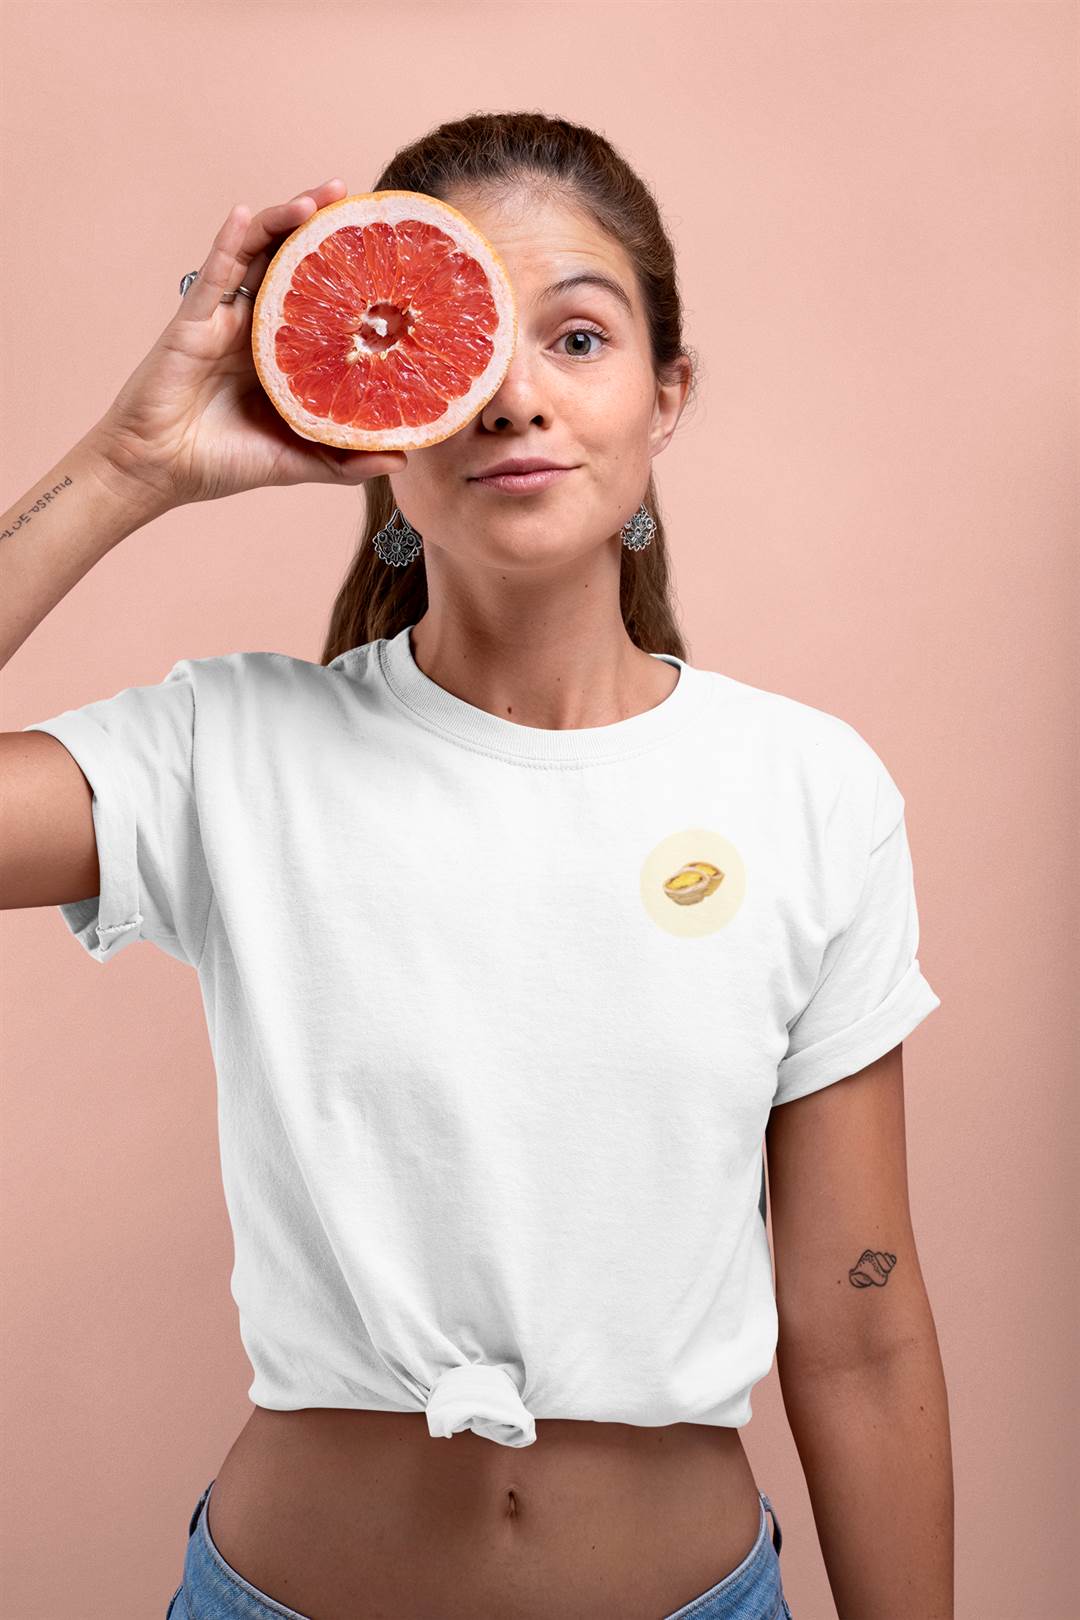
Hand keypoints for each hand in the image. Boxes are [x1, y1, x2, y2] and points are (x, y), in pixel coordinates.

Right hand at [90, 178, 406, 508]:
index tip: (382, 250)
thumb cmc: (220, 463)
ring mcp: (223, 318)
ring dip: (284, 220)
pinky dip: (231, 241)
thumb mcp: (297, 461)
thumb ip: (343, 460)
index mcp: (278, 352)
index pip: (316, 298)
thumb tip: (402, 459)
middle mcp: (253, 326)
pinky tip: (248, 214)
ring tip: (318, 198)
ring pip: (256, 254)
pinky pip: (214, 272)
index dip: (343, 270)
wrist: (159, 471)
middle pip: (288, 261)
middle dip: (318, 226)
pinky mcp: (193, 321)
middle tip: (352, 199)